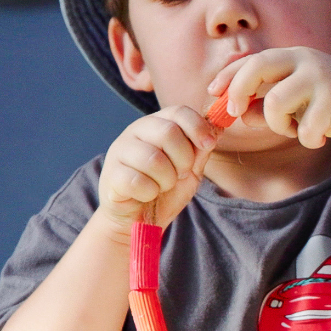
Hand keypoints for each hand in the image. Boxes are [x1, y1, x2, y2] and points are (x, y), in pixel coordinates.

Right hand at [97, 106, 220, 232]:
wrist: (140, 219)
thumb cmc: (165, 190)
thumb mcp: (191, 168)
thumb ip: (201, 149)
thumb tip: (219, 126)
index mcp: (156, 124)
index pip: (178, 111)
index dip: (197, 126)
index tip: (208, 145)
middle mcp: (135, 132)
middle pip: (168, 132)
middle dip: (184, 160)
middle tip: (179, 174)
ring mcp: (119, 152)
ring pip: (153, 159)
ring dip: (167, 180)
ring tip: (162, 185)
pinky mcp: (111, 175)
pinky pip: (138, 181)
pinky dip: (150, 192)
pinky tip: (146, 194)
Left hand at [209, 46, 330, 149]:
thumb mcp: (300, 105)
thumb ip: (270, 108)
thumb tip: (243, 114)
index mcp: (296, 56)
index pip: (253, 60)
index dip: (229, 76)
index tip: (213, 93)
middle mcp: (307, 59)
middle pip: (256, 68)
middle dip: (239, 92)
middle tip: (235, 114)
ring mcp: (321, 77)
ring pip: (275, 104)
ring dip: (280, 126)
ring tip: (297, 130)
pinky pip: (303, 128)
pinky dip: (307, 139)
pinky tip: (321, 136)